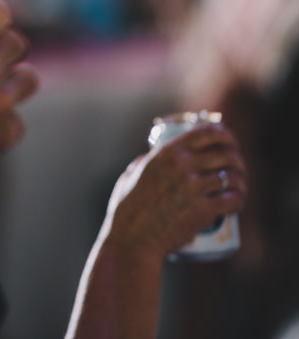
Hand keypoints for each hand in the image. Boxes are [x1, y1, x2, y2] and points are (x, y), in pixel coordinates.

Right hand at [105, 124, 246, 260]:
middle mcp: (182, 165)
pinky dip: (239, 200)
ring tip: (239, 188)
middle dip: (238, 161)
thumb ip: (148, 160)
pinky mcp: (203, 210)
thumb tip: (157, 155)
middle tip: (237, 171)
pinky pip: (233, 199)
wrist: (132, 237)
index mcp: (167, 152)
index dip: (226, 136)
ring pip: (233, 177)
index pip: (208, 132)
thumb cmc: (128, 207)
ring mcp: (193, 187)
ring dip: (241, 182)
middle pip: (226, 155)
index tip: (231, 143)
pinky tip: (237, 202)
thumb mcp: (133, 173)